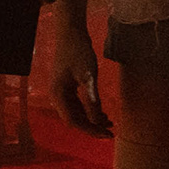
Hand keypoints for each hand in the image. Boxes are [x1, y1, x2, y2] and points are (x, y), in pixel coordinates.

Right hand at [43, 11, 110, 135]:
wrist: (71, 33)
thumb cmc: (78, 52)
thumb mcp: (88, 77)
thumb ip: (92, 100)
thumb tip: (98, 121)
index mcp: (58, 95)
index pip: (74, 121)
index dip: (90, 130)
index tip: (107, 135)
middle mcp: (57, 96)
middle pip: (74, 119)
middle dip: (92, 127)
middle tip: (111, 132)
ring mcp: (61, 91)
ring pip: (76, 113)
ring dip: (91, 119)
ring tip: (110, 123)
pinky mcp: (66, 86)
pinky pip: (77, 104)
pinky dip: (89, 110)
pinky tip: (102, 111)